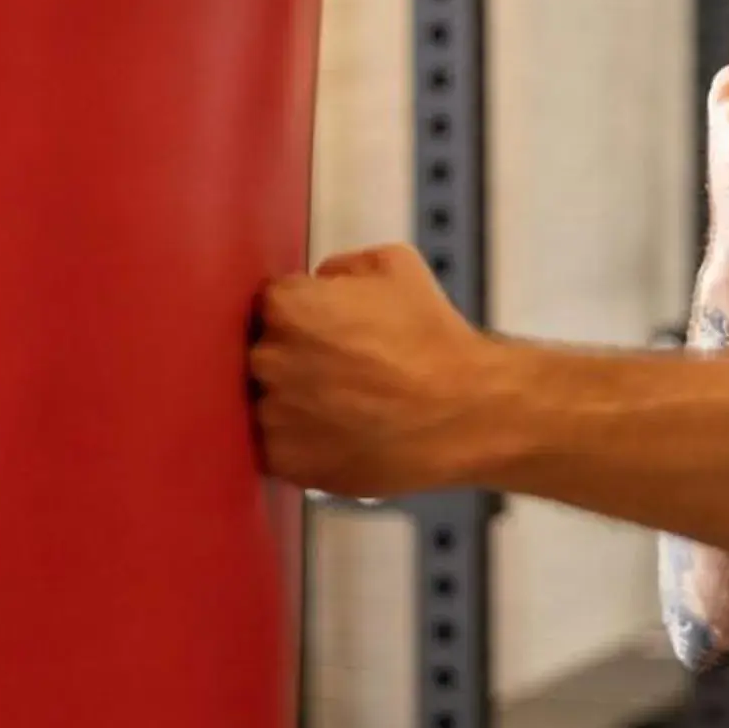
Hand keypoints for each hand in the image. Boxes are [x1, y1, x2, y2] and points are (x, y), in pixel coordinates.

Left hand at [250, 244, 515, 499]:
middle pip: (261, 352)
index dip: (301, 315)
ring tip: (342, 406)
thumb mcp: (396, 266)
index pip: (269, 304)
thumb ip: (341, 266)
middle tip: (339, 369)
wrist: (467, 413)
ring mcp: (275, 414)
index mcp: (289, 307)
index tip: (327, 329)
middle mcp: (270, 359)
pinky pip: (275, 446)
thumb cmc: (435, 340)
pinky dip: (301, 442)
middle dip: (292, 358)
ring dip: (293, 403)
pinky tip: (339, 434)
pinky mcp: (286, 461)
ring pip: (265, 401)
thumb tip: (319, 282)